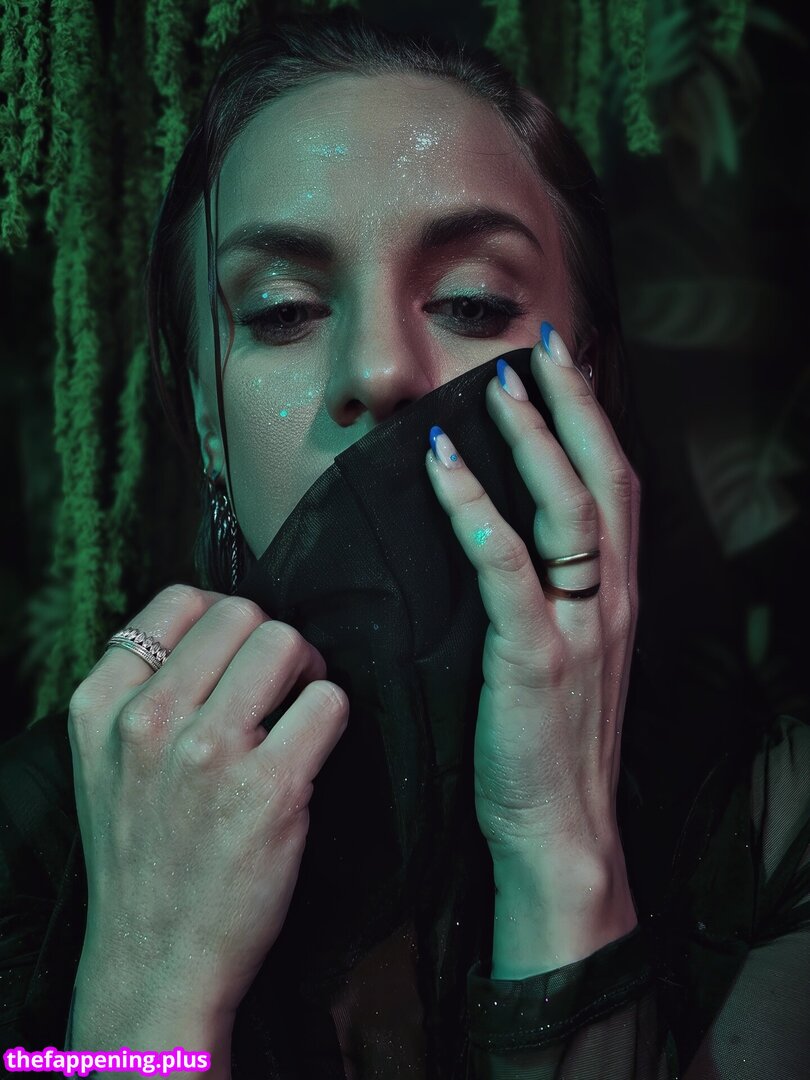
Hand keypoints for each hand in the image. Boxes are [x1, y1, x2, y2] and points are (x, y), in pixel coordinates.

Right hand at [68, 585, 348, 1029]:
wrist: (155, 961)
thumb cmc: (144, 859)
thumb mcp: (108, 765)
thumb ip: (145, 693)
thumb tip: (222, 629)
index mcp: (102, 707)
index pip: (177, 601)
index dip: (222, 617)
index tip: (237, 653)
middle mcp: (147, 722)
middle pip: (240, 614)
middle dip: (271, 639)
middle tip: (281, 682)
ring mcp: (207, 754)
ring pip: (284, 642)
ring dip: (307, 668)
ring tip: (300, 707)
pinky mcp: (268, 789)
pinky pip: (328, 701)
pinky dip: (332, 715)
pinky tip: (313, 748)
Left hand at [425, 325, 639, 874]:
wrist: (561, 830)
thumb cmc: (549, 744)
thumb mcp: (568, 659)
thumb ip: (553, 598)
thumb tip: (503, 537)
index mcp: (617, 600)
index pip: (615, 488)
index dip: (593, 421)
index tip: (566, 366)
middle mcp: (611, 602)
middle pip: (602, 479)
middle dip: (574, 405)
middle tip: (541, 347)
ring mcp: (579, 628)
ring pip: (566, 509)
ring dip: (532, 439)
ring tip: (497, 388)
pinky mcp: (535, 658)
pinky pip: (506, 566)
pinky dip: (476, 510)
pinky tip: (445, 467)